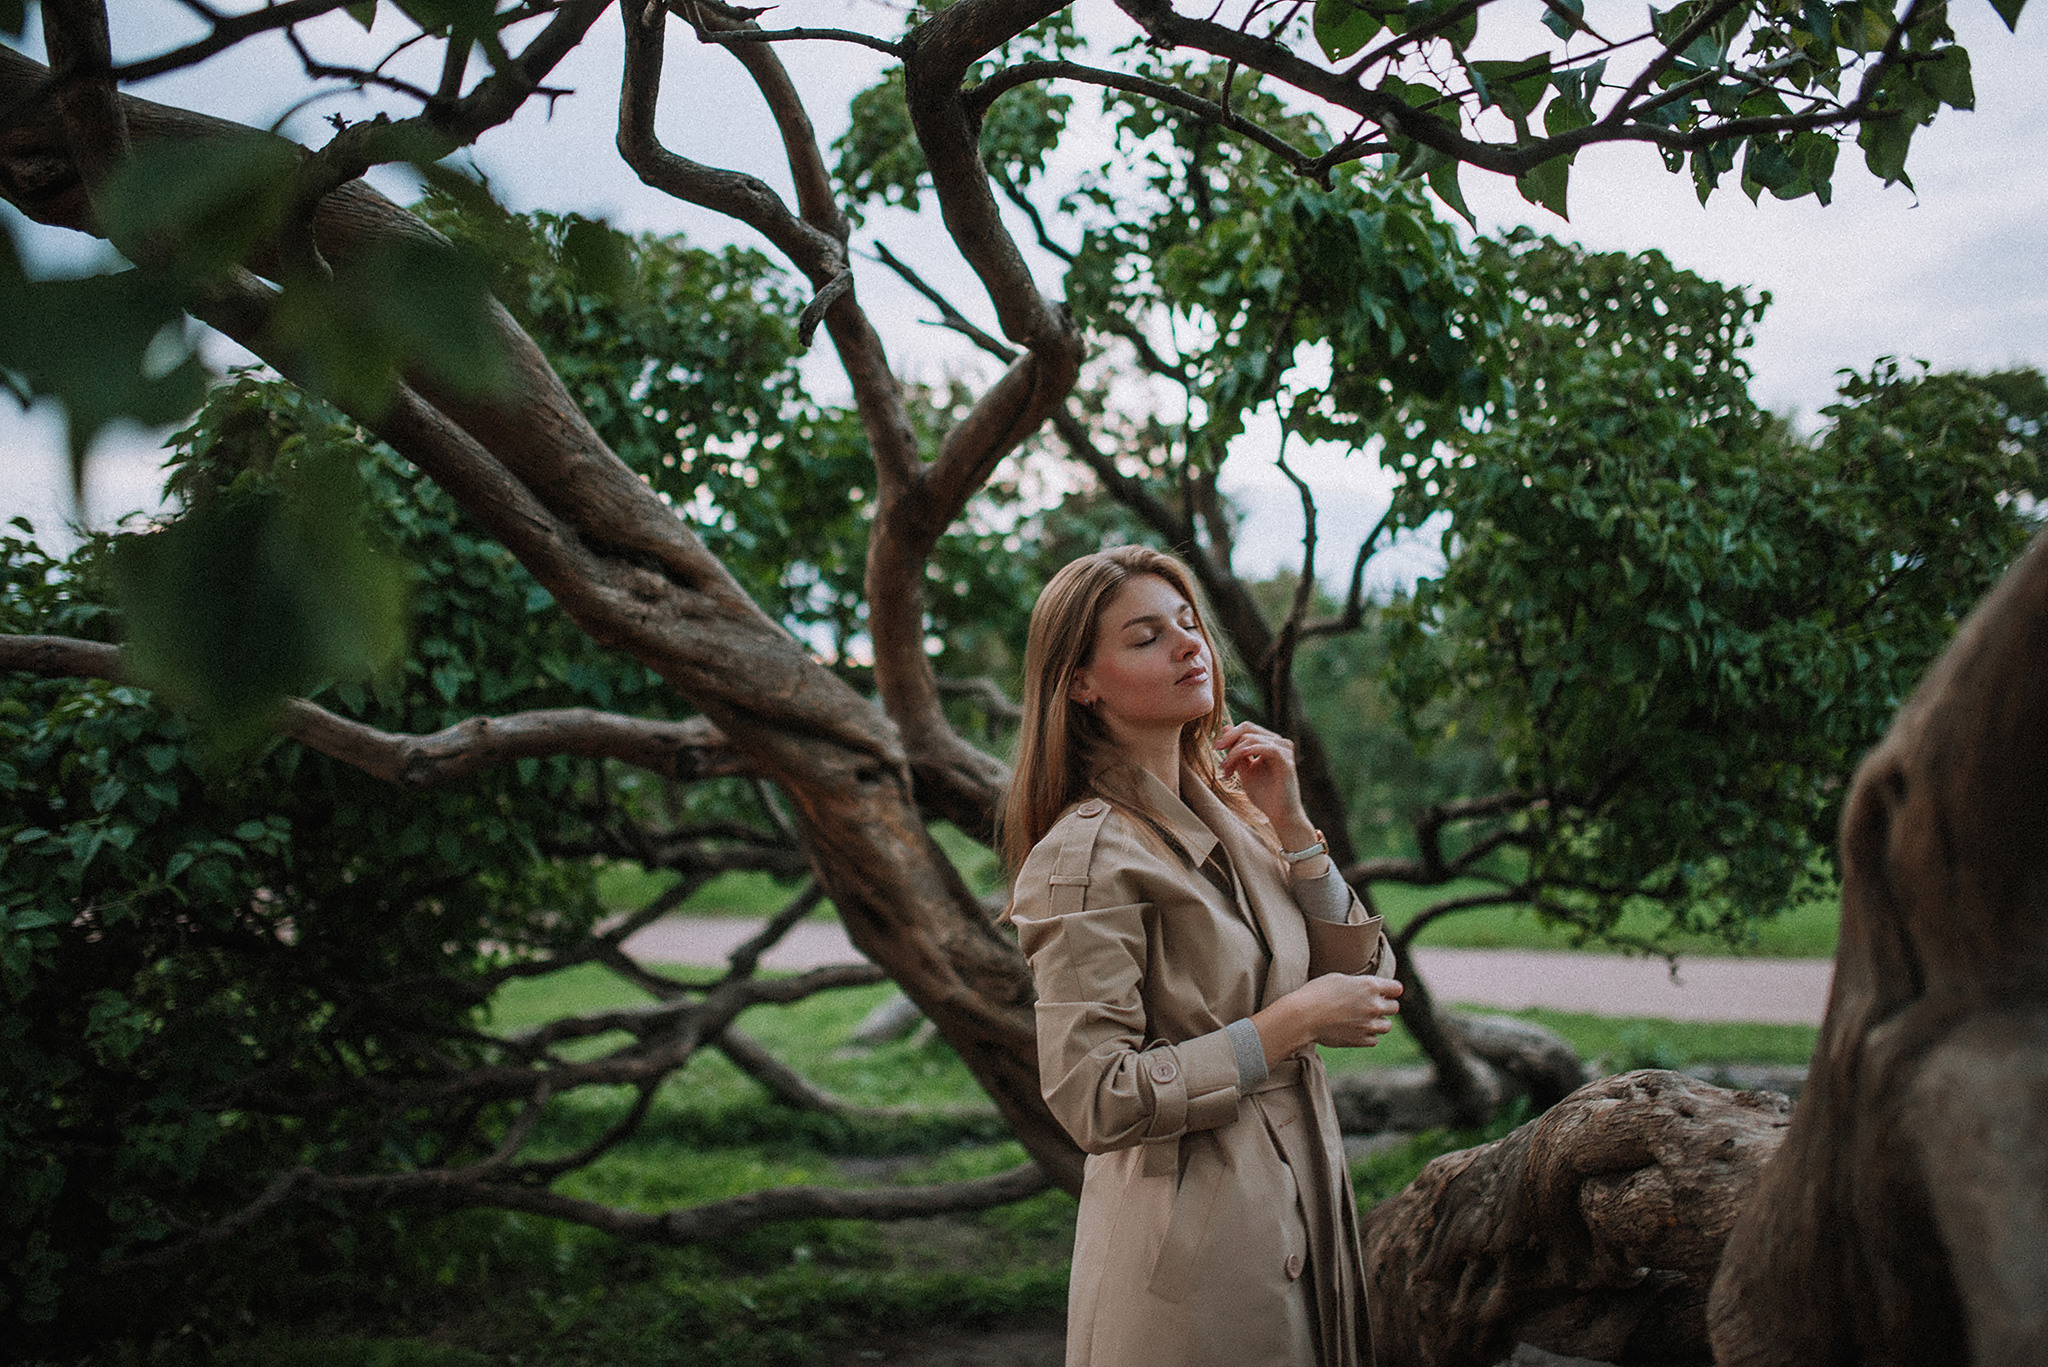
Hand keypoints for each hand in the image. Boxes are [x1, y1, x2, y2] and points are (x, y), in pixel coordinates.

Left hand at [1215, 721, 1312, 843]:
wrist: (1279, 815)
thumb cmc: (1264, 795)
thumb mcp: (1244, 770)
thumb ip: (1236, 751)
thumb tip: (1225, 728)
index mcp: (1269, 743)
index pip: (1247, 728)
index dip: (1229, 736)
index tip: (1216, 749)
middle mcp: (1279, 743)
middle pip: (1249, 728)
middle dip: (1229, 740)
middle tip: (1218, 753)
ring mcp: (1284, 751)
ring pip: (1253, 738)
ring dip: (1235, 752)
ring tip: (1227, 769)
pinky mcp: (1287, 761)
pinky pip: (1268, 748)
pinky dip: (1251, 750)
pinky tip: (1240, 756)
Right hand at [1251, 972, 1402, 1065]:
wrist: (1303, 1016)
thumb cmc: (1316, 992)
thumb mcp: (1339, 979)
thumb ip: (1359, 984)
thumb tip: (1367, 989)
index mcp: (1370, 986)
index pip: (1397, 988)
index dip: (1390, 989)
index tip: (1384, 991)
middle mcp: (1374, 1005)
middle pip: (1394, 1007)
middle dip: (1385, 1005)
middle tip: (1370, 1005)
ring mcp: (1368, 1025)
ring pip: (1387, 1026)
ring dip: (1378, 1022)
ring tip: (1364, 1019)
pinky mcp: (1360, 1040)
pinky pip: (1374, 1040)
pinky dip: (1368, 1035)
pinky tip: (1355, 1029)